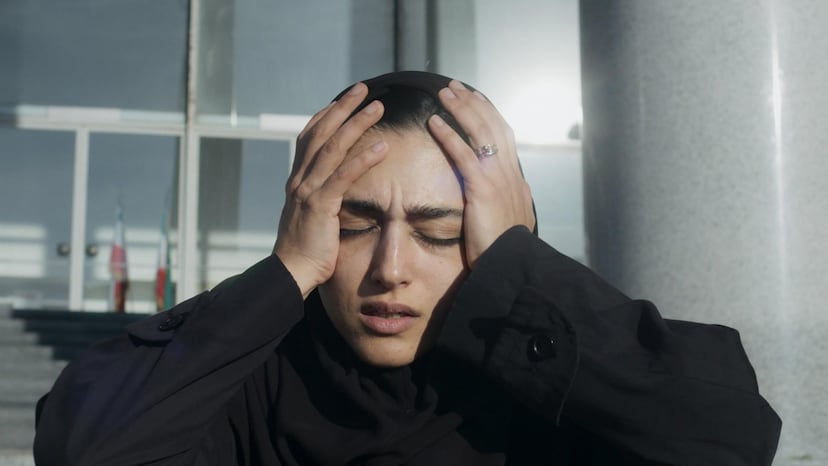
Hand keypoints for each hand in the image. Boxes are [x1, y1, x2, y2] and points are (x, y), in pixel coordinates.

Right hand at [274, 83, 387, 297]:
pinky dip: (363, 159)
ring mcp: (308, 191)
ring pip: (332, 148)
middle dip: (342, 108)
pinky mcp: (320, 206)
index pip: (308, 137)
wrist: (291, 272)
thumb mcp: (311, 215)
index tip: (342, 99)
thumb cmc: (306, 249)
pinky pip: (343, 176)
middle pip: (320, 133)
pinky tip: (382, 147)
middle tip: (363, 89)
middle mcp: (299, 180)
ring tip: (377, 108)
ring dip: (356, 124)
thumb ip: (321, 196)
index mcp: (297, 180)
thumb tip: (335, 188)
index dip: (325, 115)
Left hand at [427, 80, 535, 266]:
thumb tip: (525, 187)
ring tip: (444, 94)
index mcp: (516, 177)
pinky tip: (435, 121)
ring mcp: (497, 178)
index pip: (504, 135)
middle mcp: (509, 172)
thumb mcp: (521, 217)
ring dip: (460, 109)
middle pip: (492, 125)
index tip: (476, 98)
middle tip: (455, 86)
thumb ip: (521, 198)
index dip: (489, 114)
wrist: (513, 263)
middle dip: (473, 103)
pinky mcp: (482, 189)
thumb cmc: (511, 247)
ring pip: (479, 132)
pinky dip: (449, 135)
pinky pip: (463, 154)